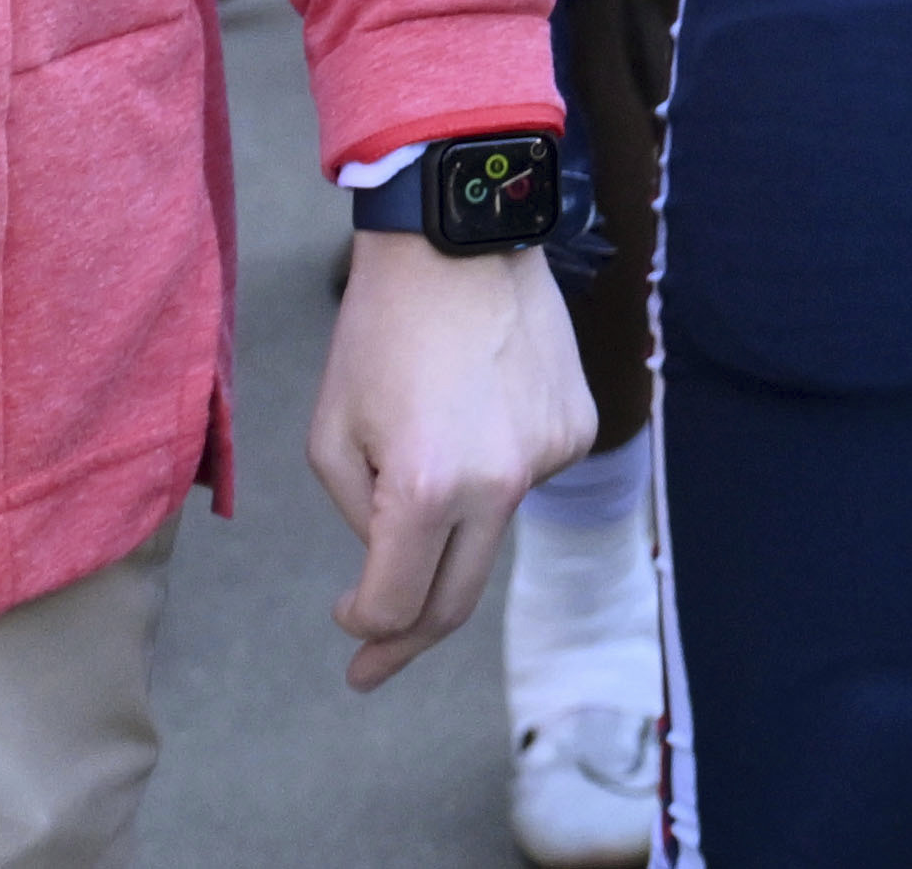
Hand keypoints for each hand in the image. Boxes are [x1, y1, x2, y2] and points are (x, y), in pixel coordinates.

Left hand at [311, 230, 596, 689]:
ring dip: (452, 516)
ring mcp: (551, 456)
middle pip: (457, 599)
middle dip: (407, 639)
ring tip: (429, 433)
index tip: (348, 629)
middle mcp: (500, 484)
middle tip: (373, 665)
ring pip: (492, 526)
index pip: (396, 604)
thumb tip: (393, 557)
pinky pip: (526, 475)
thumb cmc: (380, 336)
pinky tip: (477, 406)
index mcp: (427, 489)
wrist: (461, 246)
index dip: (365, 631)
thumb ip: (361, 515)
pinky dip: (493, 464)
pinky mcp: (579, 427)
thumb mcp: (331, 436)